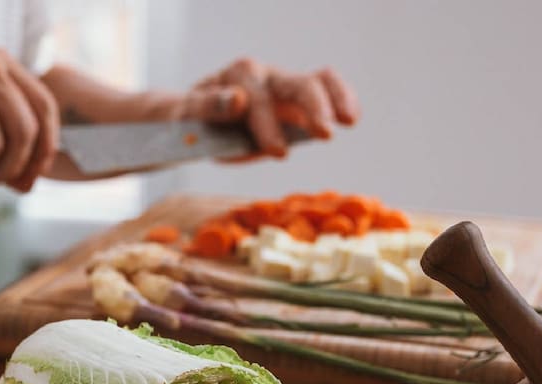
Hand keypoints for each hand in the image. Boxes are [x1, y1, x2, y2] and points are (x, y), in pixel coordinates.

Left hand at [181, 60, 359, 157]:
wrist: (197, 117)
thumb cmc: (193, 119)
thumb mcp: (189, 115)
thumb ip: (211, 107)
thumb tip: (238, 99)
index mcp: (236, 77)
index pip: (257, 99)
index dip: (267, 125)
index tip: (277, 151)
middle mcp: (264, 75)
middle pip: (296, 84)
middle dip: (312, 109)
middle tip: (324, 134)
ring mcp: (283, 84)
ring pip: (318, 80)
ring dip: (336, 99)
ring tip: (348, 121)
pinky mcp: (297, 98)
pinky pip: (326, 87)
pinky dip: (342, 99)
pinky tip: (351, 117)